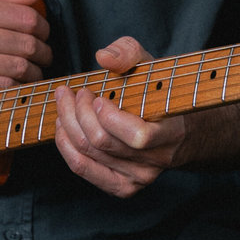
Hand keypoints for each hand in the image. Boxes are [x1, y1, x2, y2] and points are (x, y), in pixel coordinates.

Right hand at [0, 0, 51, 110]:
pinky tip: (16, 85)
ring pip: (19, 67)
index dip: (43, 28)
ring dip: (34, 73)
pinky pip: (4, 86)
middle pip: (26, 43)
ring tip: (33, 73)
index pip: (25, 17)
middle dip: (43, 52)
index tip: (44, 35)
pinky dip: (16, 88)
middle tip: (44, 57)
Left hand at [54, 36, 185, 198]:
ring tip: (65, 102)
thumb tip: (103, 57)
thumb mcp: (149, 64)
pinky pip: (83, 168)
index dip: (109, 117)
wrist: (176, 131)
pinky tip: (63, 125)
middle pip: (102, 143)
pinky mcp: (121, 187)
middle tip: (75, 92)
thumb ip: (129, 53)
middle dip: (79, 112)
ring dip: (68, 123)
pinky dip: (66, 145)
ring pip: (88, 154)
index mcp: (171, 133)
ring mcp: (137, 179)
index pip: (138, 137)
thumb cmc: (158, 92)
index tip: (97, 96)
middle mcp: (155, 162)